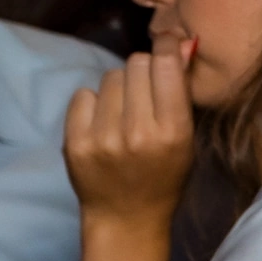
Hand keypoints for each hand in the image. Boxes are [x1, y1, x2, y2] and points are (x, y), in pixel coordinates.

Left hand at [65, 31, 192, 260]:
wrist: (125, 217)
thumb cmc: (163, 174)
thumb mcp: (186, 137)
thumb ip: (180, 92)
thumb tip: (179, 43)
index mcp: (172, 130)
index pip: (165, 65)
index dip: (166, 47)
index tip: (166, 44)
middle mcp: (137, 132)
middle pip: (135, 65)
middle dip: (142, 71)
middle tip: (144, 91)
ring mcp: (103, 138)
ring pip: (109, 77)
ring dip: (118, 87)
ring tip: (123, 112)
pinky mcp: (75, 143)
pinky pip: (82, 95)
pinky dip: (92, 103)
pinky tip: (101, 122)